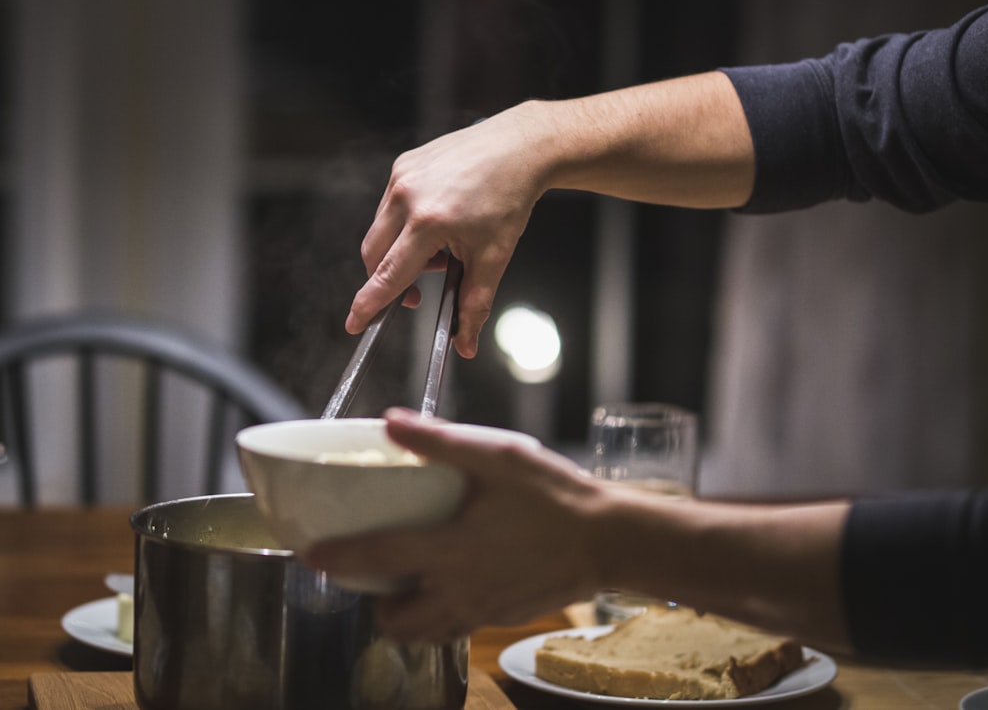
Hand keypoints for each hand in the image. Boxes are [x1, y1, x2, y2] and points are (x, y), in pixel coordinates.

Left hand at [304, 407, 606, 641]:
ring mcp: (483, 610)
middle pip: (396, 621)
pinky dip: (441, 614)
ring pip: (426, 633)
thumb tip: (391, 422)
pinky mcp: (502, 617)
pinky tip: (452, 581)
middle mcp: (461, 590)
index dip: (339, 557)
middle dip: (371, 606)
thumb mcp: (499, 457)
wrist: (609, 540)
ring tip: (404, 586)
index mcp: (452, 550)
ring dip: (405, 617)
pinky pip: (458, 626)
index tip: (311, 556)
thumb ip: (441, 442)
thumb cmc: (555, 497)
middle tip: (367, 578)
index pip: (379, 557)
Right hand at [345, 106, 550, 357]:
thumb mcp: (494, 257)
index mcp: (428, 222)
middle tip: (418, 293)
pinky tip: (435, 226)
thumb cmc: (509, 197)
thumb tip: (465, 343)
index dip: (368, 304)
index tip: (355, 323)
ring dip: (399, 253)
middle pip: (374, 256)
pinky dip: (403, 227)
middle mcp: (407, 196)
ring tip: (438, 254)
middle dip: (389, 281)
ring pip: (379, 232)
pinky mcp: (403, 165)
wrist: (519, 148)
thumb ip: (475, 304)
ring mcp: (401, 177)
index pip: (389, 275)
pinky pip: (388, 208)